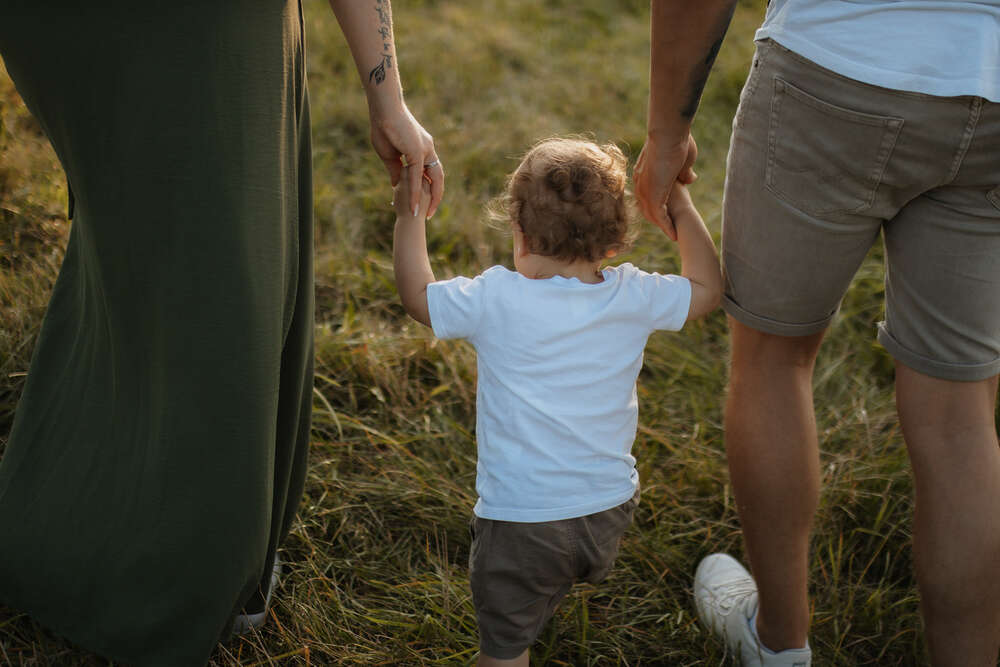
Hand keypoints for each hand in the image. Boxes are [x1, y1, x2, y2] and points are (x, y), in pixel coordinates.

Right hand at [370, 103, 443, 217]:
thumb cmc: (384, 127)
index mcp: (422, 148)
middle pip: (437, 177)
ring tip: (424, 215)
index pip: (429, 172)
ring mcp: (425, 150)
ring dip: (429, 198)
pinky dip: (415, 192)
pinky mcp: (417, 151)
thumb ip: (396, 169)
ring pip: (431, 179)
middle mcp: (428, 149)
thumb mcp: (389, 154)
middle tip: (430, 213)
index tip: (424, 201)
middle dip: (436, 196)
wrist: (384, 109)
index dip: (428, 187)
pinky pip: (417, 177)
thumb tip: (397, 184)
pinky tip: (413, 205)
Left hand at [634, 131, 696, 239]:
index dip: (658, 207)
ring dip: (664, 227)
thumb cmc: (677, 140)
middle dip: (659, 221)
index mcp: (644, 174)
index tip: (667, 216)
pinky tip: (675, 235)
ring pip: (653, 215)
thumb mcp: (683, 161)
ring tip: (675, 236)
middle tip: (671, 231)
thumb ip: (684, 173)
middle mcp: (640, 184)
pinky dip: (667, 227)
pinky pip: (659, 216)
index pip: (649, 196)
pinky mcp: (652, 195)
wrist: (669, 133)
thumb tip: (690, 179)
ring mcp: (644, 190)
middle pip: (647, 209)